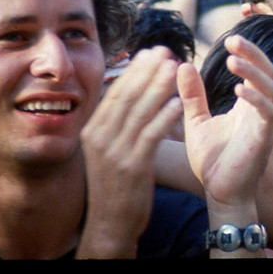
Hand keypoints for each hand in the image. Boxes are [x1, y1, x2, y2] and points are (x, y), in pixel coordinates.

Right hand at [79, 48, 183, 257]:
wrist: (110, 223)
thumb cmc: (116, 183)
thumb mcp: (109, 149)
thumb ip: (117, 122)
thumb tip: (133, 91)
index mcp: (93, 130)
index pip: (116, 92)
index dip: (135, 70)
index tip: (151, 51)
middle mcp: (99, 138)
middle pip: (127, 96)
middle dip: (148, 71)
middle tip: (167, 50)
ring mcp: (114, 152)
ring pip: (139, 111)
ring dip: (159, 86)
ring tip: (176, 67)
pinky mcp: (131, 167)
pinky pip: (150, 135)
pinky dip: (165, 116)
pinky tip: (179, 102)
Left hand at [176, 35, 272, 211]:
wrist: (220, 193)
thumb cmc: (214, 159)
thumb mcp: (196, 121)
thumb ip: (192, 95)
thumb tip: (183, 64)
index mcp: (249, 103)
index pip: (257, 69)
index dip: (249, 52)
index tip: (230, 38)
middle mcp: (262, 109)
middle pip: (269, 72)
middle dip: (254, 55)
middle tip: (233, 41)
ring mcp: (266, 124)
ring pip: (272, 89)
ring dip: (254, 73)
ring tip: (233, 60)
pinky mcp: (264, 139)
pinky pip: (268, 113)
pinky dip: (256, 99)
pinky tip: (239, 90)